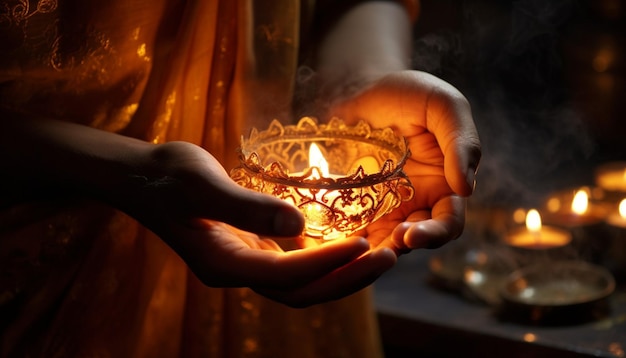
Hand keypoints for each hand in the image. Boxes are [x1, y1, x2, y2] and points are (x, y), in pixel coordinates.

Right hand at [123, 141, 395, 306]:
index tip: (361, 243)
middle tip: (387, 258)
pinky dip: (326, 259)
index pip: (285, 274)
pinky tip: (350, 242)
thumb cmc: (168, 175)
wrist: (145, 177)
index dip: (325, 262)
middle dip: (346, 279)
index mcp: (224, 263)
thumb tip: (298, 225)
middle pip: (301, 292)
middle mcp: (238, 272)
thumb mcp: (201, 184)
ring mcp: (246, 263)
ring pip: (302, 284)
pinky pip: (296, 265)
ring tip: (380, 254)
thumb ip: (245, 206)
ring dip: (342, 273)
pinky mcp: (252, 251)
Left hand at [330, 70, 480, 253]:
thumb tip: (466, 188)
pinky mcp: (354, 203)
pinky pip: (353, 229)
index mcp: (445, 185)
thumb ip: (461, 142)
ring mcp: (384, 205)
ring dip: (373, 251)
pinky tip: (332, 243)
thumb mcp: (444, 106)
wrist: (363, 85)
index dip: (435, 234)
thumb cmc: (409, 93)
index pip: (448, 222)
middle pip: (416, 239)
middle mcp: (417, 201)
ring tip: (358, 251)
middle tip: (386, 242)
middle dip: (402, 246)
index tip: (412, 234)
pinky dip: (346, 240)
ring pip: (383, 240)